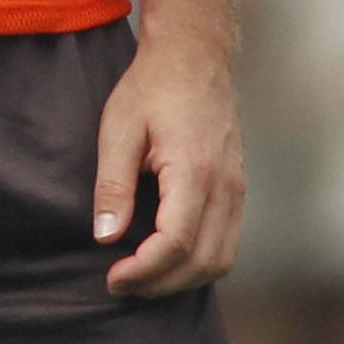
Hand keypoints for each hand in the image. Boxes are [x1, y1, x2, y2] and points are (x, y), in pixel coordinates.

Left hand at [93, 31, 244, 298]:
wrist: (193, 58)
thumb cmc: (151, 89)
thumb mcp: (118, 129)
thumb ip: (113, 185)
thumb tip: (105, 237)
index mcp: (195, 171)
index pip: (176, 242)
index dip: (145, 270)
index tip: (113, 278)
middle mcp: (226, 187)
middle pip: (203, 262)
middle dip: (161, 284)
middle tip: (121, 285)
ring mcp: (238, 190)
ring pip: (221, 260)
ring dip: (182, 280)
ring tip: (141, 279)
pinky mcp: (238, 190)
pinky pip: (228, 243)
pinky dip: (200, 263)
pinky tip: (167, 260)